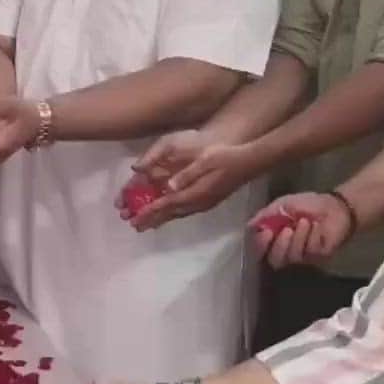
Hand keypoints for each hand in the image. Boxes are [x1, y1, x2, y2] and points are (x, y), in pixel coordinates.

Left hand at [120, 130, 255, 231]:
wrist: (249, 163)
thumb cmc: (226, 156)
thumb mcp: (205, 160)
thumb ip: (187, 174)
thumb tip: (169, 186)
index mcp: (194, 192)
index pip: (167, 204)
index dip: (150, 211)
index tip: (135, 218)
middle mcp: (198, 202)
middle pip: (170, 213)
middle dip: (152, 219)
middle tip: (134, 227)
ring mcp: (205, 203)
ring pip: (178, 214)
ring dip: (162, 219)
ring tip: (147, 225)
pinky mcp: (209, 201)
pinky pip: (186, 211)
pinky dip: (173, 214)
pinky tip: (170, 214)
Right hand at [249, 192, 351, 267]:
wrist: (334, 205)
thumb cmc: (308, 204)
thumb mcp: (283, 204)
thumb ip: (266, 215)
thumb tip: (250, 225)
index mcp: (275, 238)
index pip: (261, 250)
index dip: (260, 245)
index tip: (266, 231)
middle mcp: (287, 250)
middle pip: (275, 261)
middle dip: (280, 245)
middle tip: (287, 230)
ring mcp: (304, 255)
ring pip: (293, 257)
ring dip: (299, 238)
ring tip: (306, 222)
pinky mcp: (319, 256)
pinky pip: (311, 251)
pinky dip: (312, 236)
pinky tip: (317, 226)